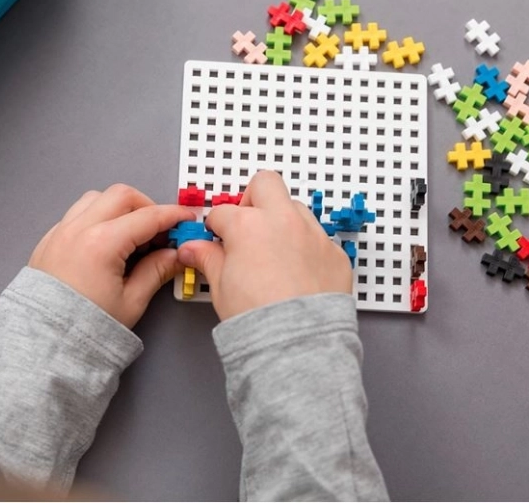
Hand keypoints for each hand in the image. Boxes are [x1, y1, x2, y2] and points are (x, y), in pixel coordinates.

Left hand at [29, 185, 195, 327]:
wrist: (44, 344)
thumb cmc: (85, 328)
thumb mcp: (132, 301)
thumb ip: (157, 270)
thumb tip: (174, 254)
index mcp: (102, 244)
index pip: (148, 217)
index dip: (173, 216)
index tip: (186, 219)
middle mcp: (78, 230)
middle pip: (122, 195)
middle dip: (146, 206)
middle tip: (159, 230)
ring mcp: (60, 232)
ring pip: (96, 198)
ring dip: (118, 208)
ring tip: (131, 235)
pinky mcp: (48, 241)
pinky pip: (76, 214)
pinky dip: (96, 218)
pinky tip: (107, 242)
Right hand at [177, 171, 352, 320]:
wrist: (298, 344)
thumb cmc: (258, 319)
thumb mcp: (221, 288)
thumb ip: (208, 259)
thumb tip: (194, 249)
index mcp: (248, 226)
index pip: (223, 212)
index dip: (215, 227)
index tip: (215, 239)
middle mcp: (283, 222)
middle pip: (265, 184)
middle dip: (253, 198)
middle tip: (247, 224)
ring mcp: (313, 235)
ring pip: (296, 208)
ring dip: (282, 220)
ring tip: (273, 251)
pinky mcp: (334, 253)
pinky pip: (318, 238)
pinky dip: (306, 248)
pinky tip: (297, 273)